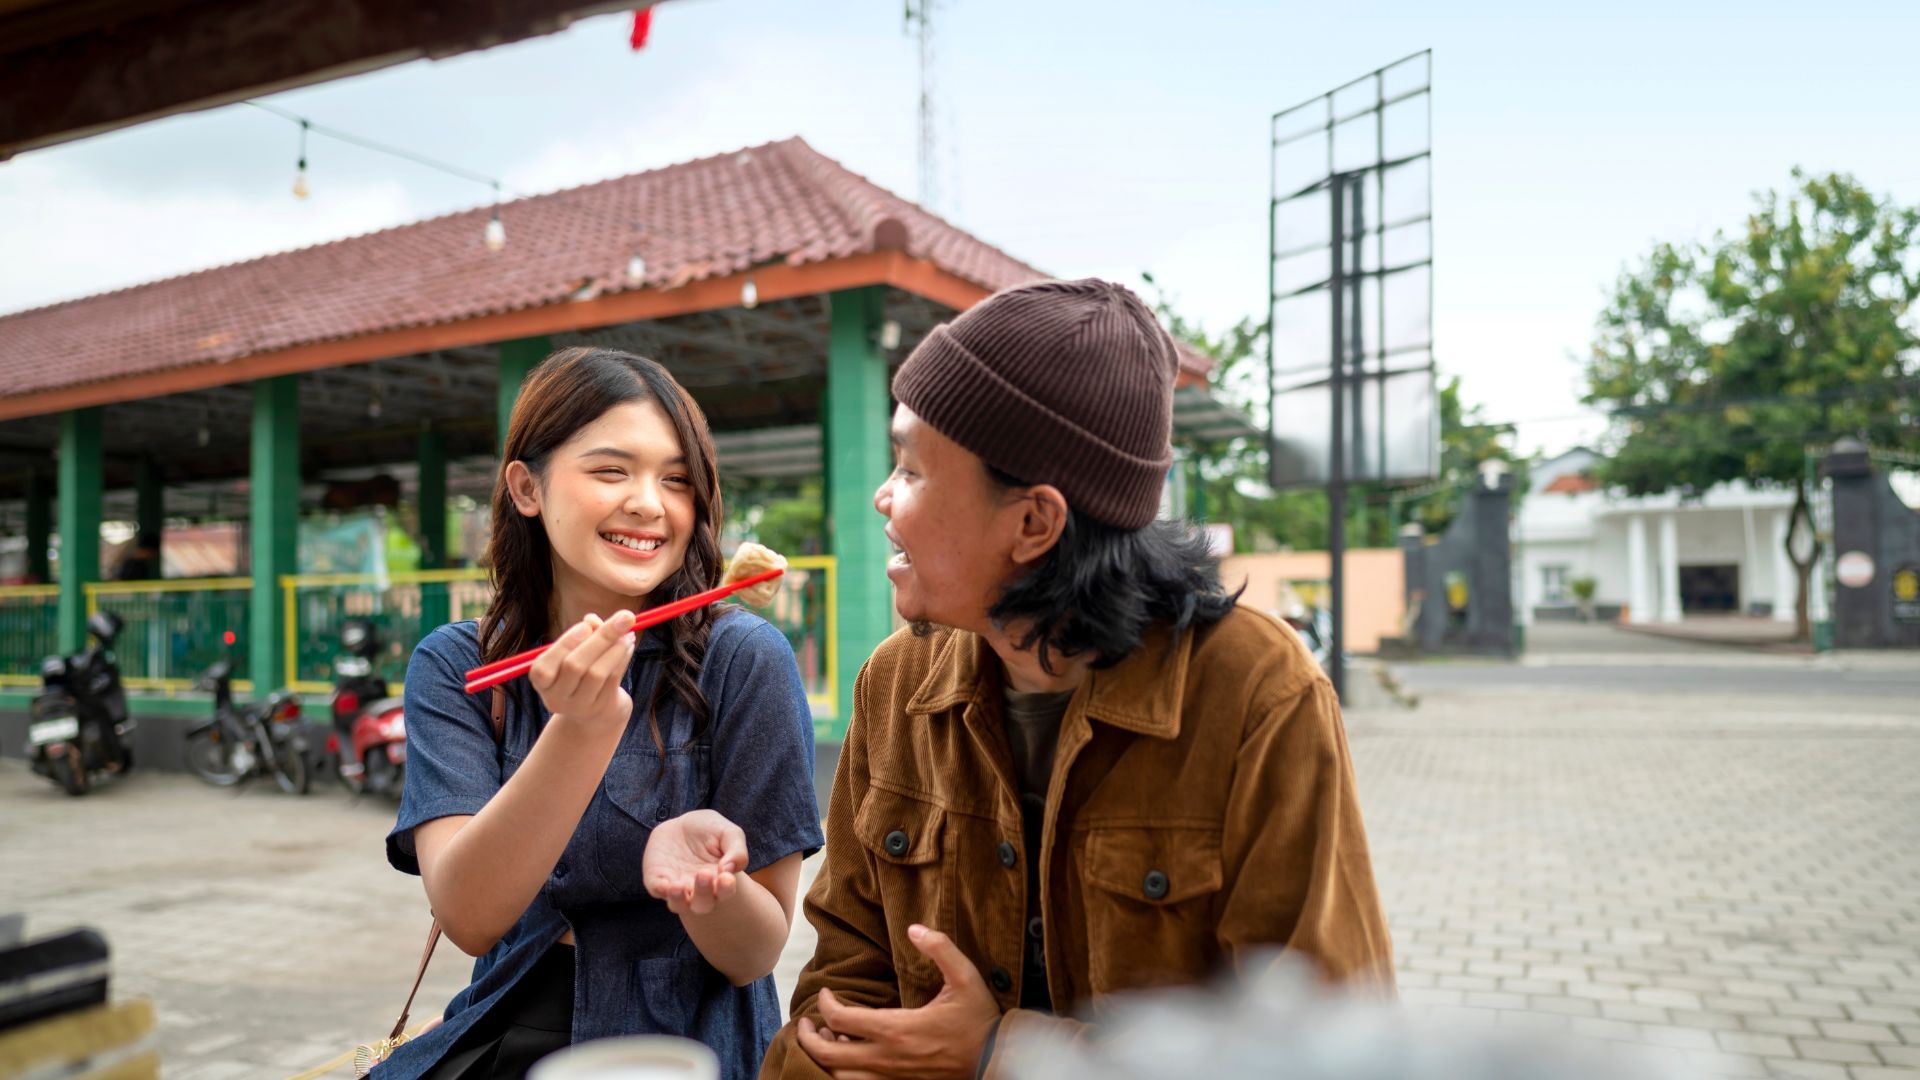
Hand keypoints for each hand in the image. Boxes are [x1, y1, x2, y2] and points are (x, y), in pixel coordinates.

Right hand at [528, 611, 634, 733]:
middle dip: (601, 638)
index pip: (544, 667)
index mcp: (541, 682)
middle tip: (625, 617)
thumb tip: (593, 620)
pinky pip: (612, 679)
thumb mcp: (576, 652)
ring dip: (616, 648)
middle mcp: (556, 697)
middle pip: (574, 666)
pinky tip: (628, 645)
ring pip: (596, 673)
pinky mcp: (601, 707)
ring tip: (628, 633)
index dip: (565, 644)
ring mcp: (579, 706)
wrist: (597, 711)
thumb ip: (583, 633)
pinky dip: (622, 658)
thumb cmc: (582, 672)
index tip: (587, 624)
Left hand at [643, 809, 748, 914]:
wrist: (682, 825)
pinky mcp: (657, 879)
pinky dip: (660, 889)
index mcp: (720, 881)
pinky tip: (663, 884)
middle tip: (703, 874)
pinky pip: (657, 890)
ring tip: (678, 887)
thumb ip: (736, 850)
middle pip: (702, 905)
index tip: (726, 877)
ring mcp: (678, 887)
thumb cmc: (711, 831)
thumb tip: (728, 869)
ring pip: (678, 905)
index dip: (726, 889)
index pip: (725, 893)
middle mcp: (699, 890)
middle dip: (703, 894)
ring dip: (678, 900)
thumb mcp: (729, 833)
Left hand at [796, 925, 999, 1079]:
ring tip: (828, 1041)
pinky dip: (845, 1073)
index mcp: (897, 1029)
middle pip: (829, 1056)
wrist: (996, 1059)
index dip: (825, 1003)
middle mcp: (888, 1057)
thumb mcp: (966, 976)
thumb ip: (940, 948)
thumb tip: (914, 928)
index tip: (826, 992)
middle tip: (807, 1024)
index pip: (841, 1019)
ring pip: (840, 1077)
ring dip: (826, 1061)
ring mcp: (892, 1075)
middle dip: (809, 1039)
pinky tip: (852, 1056)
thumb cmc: (979, 1019)